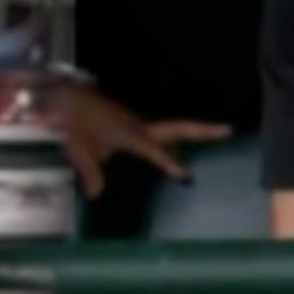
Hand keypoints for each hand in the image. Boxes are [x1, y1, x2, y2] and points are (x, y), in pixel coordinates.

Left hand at [45, 84, 230, 200]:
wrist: (65, 97)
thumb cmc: (73, 122)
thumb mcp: (78, 149)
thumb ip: (90, 173)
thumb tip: (96, 196)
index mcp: (130, 134)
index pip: (155, 150)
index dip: (170, 162)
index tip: (186, 175)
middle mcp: (139, 127)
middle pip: (177, 128)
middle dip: (202, 130)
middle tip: (228, 129)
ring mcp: (138, 124)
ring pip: (171, 129)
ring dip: (193, 132)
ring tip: (219, 136)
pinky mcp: (133, 125)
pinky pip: (158, 134)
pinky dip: (174, 139)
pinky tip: (177, 150)